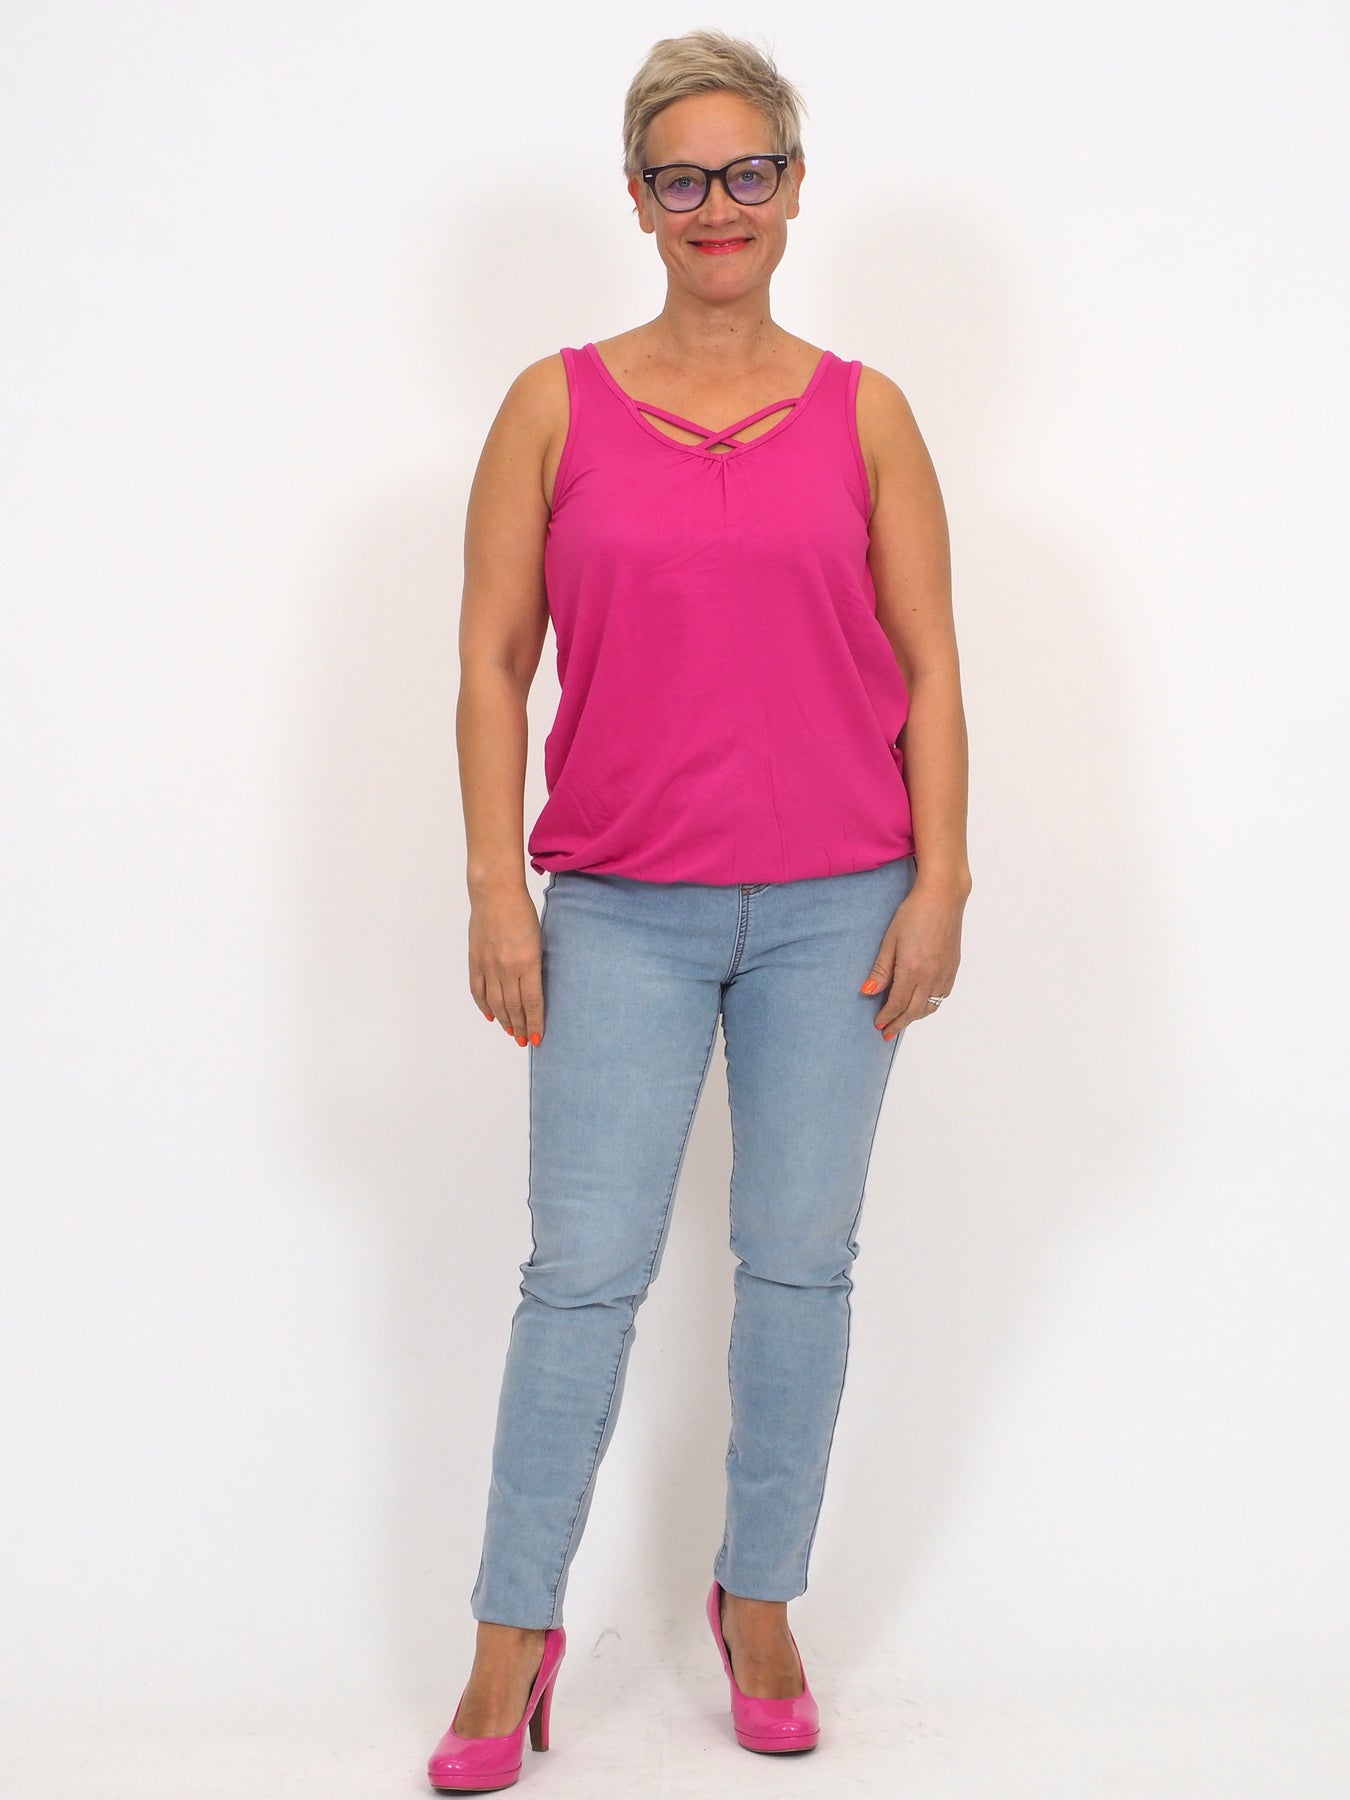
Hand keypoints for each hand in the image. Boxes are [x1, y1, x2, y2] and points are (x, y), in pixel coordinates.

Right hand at [468, 883, 544, 1046]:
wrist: (495, 892)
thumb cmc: (523, 911)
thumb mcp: (538, 939)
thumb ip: (534, 966)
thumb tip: (533, 991)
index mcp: (528, 962)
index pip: (532, 1003)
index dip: (535, 1023)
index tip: (538, 1038)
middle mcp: (507, 968)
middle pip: (514, 1007)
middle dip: (521, 1027)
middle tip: (525, 1041)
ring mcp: (489, 965)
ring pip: (497, 1003)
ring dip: (505, 1021)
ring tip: (512, 1033)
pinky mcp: (475, 960)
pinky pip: (479, 990)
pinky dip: (485, 1006)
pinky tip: (491, 1016)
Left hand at [860, 879, 966, 1037]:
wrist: (943, 896)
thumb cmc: (914, 912)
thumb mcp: (890, 939)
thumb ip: (881, 969)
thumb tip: (868, 991)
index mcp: (913, 970)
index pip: (898, 1003)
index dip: (887, 1016)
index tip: (878, 1025)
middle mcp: (932, 975)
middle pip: (915, 1010)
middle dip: (899, 1023)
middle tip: (887, 1032)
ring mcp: (945, 972)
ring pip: (931, 1006)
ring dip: (916, 1017)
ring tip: (902, 1020)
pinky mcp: (953, 967)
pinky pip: (942, 995)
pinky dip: (931, 1005)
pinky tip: (922, 1004)